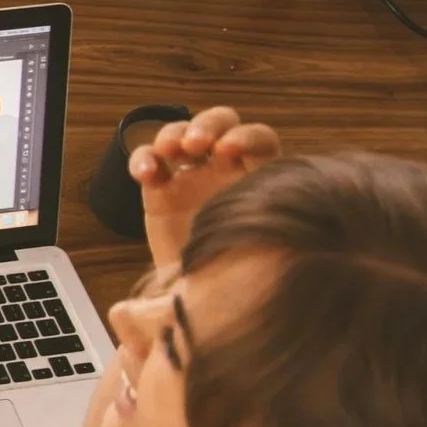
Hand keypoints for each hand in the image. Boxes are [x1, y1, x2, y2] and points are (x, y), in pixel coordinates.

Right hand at [129, 106, 278, 274]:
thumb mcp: (262, 247)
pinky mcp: (159, 191)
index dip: (245, 136)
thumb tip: (283, 209)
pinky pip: (148, 160)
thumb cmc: (241, 277)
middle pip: (220, 123)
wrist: (205, 304)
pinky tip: (145, 173)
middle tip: (195, 144)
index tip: (228, 150)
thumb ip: (268, 221)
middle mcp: (226, 170)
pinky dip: (143, 159)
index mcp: (259, 176)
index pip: (259, 139)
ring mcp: (191, 177)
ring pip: (180, 133)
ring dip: (172, 134)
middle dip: (206, 125)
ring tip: (168, 152)